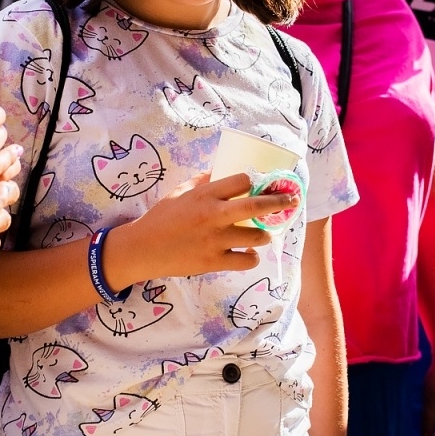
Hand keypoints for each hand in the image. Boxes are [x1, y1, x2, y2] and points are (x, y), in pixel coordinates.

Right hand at [102, 173, 295, 286]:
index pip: (242, 181)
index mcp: (205, 195)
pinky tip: (249, 254)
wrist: (143, 249)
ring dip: (265, 234)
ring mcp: (216, 240)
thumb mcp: (179, 193)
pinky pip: (245, 261)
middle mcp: (214, 216)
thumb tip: (221, 173)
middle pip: (256, 207)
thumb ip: (202, 183)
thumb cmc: (161, 218)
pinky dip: (251, 258)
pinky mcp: (214, 262)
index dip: (255, 181)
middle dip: (279, 202)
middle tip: (291, 200)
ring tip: (265, 233)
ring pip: (256, 237)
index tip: (264, 183)